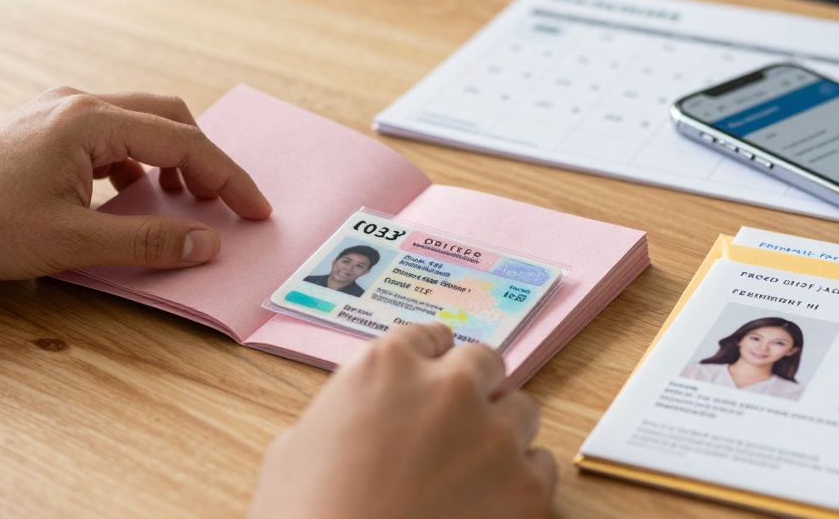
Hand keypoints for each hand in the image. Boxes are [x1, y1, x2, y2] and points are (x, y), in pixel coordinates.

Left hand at [0, 87, 270, 292]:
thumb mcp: (71, 241)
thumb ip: (148, 240)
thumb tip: (208, 241)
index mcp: (91, 121)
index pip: (184, 142)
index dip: (228, 178)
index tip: (257, 210)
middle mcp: (79, 104)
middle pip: (170, 119)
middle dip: (208, 162)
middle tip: (231, 206)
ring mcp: (59, 113)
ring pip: (142, 124)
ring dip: (174, 160)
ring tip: (189, 205)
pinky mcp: (44, 130)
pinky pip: (112, 137)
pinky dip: (140, 163)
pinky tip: (135, 198)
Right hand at [250, 323, 556, 518]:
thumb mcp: (296, 448)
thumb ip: (344, 411)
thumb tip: (359, 418)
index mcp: (387, 366)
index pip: (429, 337)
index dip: (429, 363)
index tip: (431, 380)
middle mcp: (449, 387)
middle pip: (484, 363)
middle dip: (473, 389)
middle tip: (456, 424)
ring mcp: (494, 436)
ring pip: (521, 411)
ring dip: (501, 433)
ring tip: (472, 472)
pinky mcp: (527, 488)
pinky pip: (541, 468)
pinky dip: (521, 484)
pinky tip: (488, 506)